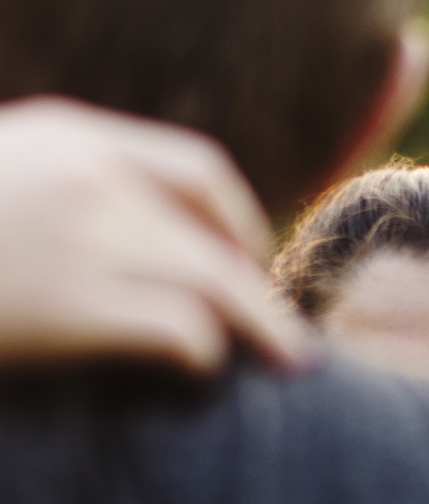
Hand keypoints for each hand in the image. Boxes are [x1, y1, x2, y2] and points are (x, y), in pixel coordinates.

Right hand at [0, 97, 310, 375]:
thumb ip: (61, 182)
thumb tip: (137, 235)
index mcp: (70, 135)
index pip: (198, 169)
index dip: (240, 223)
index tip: (250, 265)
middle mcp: (89, 177)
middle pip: (216, 237)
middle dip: (262, 293)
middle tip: (291, 338)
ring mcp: (82, 236)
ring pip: (216, 278)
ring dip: (260, 325)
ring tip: (286, 359)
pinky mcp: (68, 304)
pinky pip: (182, 326)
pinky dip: (205, 352)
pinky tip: (202, 367)